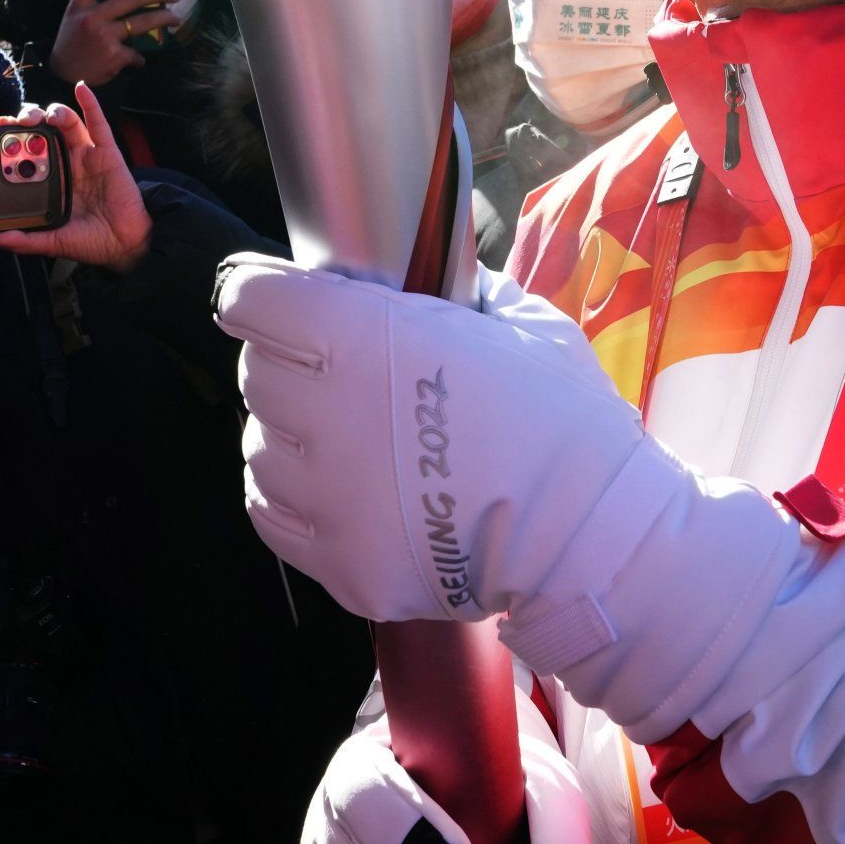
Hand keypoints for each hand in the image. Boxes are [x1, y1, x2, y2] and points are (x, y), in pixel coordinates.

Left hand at [0, 81, 151, 272]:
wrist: (127, 245)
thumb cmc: (93, 242)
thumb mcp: (54, 241)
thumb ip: (26, 240)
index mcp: (52, 180)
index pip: (27, 152)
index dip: (13, 138)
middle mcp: (67, 163)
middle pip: (44, 130)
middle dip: (29, 119)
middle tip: (18, 121)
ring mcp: (87, 155)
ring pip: (67, 123)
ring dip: (54, 112)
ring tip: (45, 116)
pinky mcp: (108, 152)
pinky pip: (98, 123)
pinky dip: (90, 104)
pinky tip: (82, 89)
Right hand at [50, 0, 179, 85]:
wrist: (62, 77)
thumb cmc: (72, 43)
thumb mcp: (75, 18)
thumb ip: (95, 5)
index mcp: (79, 3)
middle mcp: (91, 16)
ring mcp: (103, 36)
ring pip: (143, 23)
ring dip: (164, 19)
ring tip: (175, 18)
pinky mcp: (114, 55)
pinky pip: (136, 53)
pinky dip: (138, 57)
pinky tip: (135, 60)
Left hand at [219, 257, 655, 622]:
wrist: (591, 533)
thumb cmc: (564, 419)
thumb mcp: (518, 323)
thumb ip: (454, 294)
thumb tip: (423, 279)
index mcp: (366, 339)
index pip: (253, 302)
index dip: (260, 295)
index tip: (272, 300)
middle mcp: (330, 415)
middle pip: (255, 375)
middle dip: (285, 364)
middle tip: (329, 373)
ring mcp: (330, 498)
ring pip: (260, 449)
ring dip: (290, 436)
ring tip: (343, 440)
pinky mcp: (340, 564)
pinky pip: (272, 515)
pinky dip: (291, 498)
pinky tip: (334, 490)